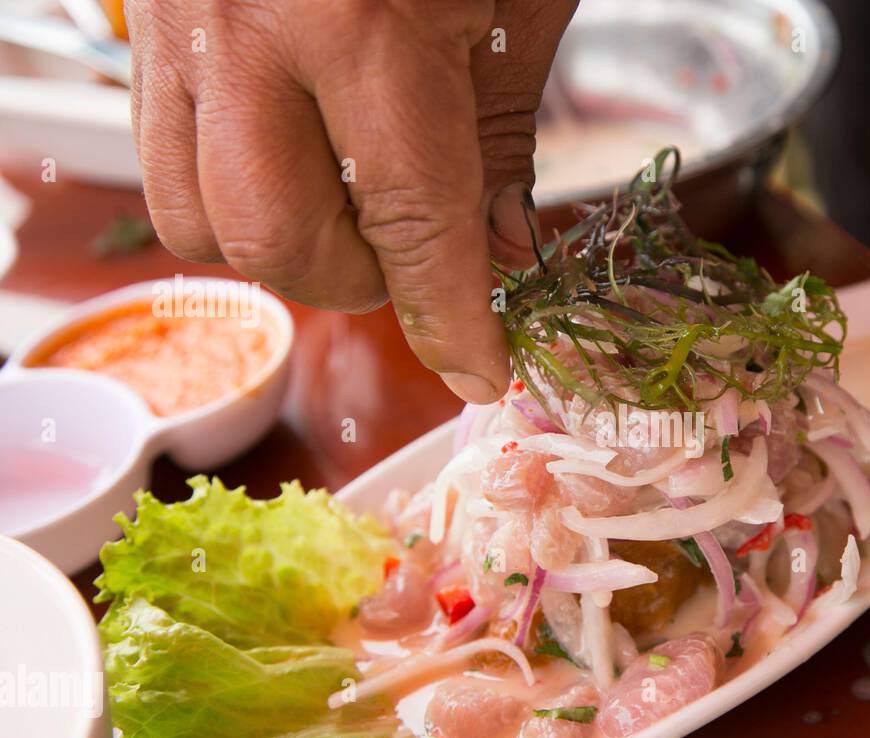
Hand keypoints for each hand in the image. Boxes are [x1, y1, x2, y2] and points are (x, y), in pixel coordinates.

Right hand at [126, 0, 575, 402]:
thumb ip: (501, 139)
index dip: (451, 319)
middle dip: (358, 283)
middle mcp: (250, 26)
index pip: (412, 227)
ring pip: (195, 216)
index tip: (480, 368)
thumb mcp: (521, 2)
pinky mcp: (148, 14)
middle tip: (417, 259)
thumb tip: (498, 259)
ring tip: (353, 211)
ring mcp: (180, 17)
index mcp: (366, 22)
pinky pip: (161, 151)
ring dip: (284, 247)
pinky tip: (294, 160)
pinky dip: (230, 189)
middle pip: (272, 241)